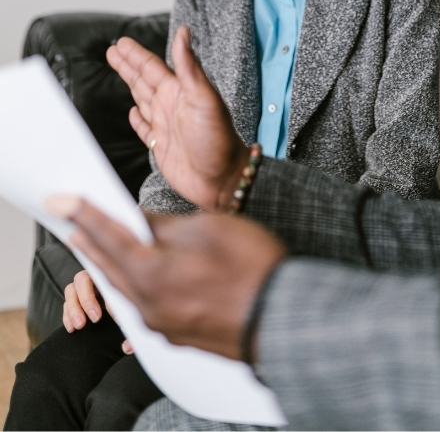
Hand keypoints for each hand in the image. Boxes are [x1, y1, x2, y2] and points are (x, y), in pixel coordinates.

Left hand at [48, 198, 286, 361]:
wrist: (283, 319)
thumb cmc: (251, 267)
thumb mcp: (207, 229)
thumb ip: (164, 225)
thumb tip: (138, 221)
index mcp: (152, 274)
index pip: (108, 236)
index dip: (84, 213)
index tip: (61, 199)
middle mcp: (147, 305)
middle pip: (108, 266)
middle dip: (89, 239)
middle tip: (70, 218)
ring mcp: (161, 325)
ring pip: (123, 288)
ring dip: (108, 262)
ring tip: (94, 242)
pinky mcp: (178, 334)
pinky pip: (141, 305)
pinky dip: (131, 282)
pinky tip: (133, 272)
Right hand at [63, 269, 133, 352]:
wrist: (122, 317)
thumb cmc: (127, 314)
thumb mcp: (131, 323)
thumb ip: (132, 335)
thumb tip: (127, 347)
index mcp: (111, 279)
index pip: (108, 281)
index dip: (109, 297)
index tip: (115, 316)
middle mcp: (95, 280)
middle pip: (83, 279)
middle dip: (87, 299)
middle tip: (95, 318)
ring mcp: (82, 289)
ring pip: (71, 290)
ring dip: (73, 308)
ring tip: (80, 325)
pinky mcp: (74, 300)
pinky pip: (65, 304)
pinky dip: (67, 315)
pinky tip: (72, 328)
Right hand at [106, 27, 248, 209]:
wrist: (222, 179)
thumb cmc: (217, 139)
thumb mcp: (203, 98)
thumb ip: (189, 66)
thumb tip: (183, 32)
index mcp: (180, 91)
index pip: (152, 67)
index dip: (136, 55)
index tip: (121, 42)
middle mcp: (171, 105)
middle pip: (143, 79)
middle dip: (128, 65)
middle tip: (113, 50)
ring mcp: (166, 126)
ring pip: (141, 98)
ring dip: (130, 84)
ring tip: (119, 71)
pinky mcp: (161, 146)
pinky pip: (144, 128)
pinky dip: (137, 119)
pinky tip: (133, 112)